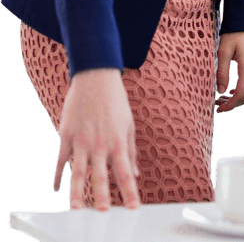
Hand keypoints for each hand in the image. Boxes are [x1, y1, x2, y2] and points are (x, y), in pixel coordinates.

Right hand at [54, 68, 139, 210]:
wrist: (96, 79)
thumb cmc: (116, 103)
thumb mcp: (129, 126)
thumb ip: (130, 151)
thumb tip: (136, 172)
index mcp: (118, 143)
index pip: (126, 173)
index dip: (130, 191)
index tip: (134, 207)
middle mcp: (100, 145)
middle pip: (101, 176)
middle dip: (102, 196)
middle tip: (102, 213)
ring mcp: (81, 141)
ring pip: (77, 172)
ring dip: (76, 192)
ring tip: (76, 208)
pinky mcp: (65, 136)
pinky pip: (60, 161)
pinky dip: (57, 176)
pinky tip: (57, 189)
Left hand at [215, 32, 243, 112]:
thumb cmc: (234, 34)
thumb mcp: (223, 51)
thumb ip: (222, 72)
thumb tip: (221, 92)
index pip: (241, 94)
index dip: (230, 105)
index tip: (218, 109)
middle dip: (233, 104)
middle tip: (217, 104)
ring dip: (237, 99)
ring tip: (221, 98)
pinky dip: (242, 91)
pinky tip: (230, 90)